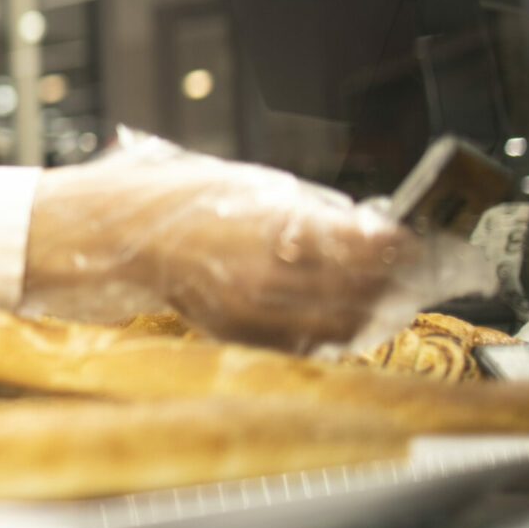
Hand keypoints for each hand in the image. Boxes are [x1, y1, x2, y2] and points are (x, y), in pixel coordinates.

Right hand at [24, 133, 417, 352]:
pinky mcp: (242, 335)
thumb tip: (367, 227)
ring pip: (345, 324)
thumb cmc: (174, 199)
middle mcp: (274, 276)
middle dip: (398, 280)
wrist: (111, 238)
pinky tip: (338, 312)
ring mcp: (258, 312)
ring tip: (383, 292)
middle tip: (412, 268)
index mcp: (280, 228)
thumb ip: (310, 210)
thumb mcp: (248, 184)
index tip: (417, 241)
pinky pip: (308, 343)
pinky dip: (333, 330)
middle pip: (369, 290)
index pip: (374, 248)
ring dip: (373, 308)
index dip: (406, 247)